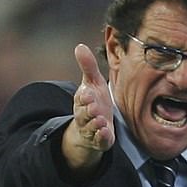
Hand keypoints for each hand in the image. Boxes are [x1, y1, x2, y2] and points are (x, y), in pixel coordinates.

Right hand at [62, 44, 114, 174]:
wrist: (95, 127)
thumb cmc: (94, 102)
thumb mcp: (92, 83)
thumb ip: (87, 67)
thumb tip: (79, 46)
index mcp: (82, 101)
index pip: (81, 98)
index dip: (84, 97)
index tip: (88, 93)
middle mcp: (85, 116)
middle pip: (84, 114)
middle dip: (89, 111)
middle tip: (94, 107)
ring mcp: (92, 129)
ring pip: (91, 128)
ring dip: (95, 124)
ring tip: (101, 121)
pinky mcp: (100, 141)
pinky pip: (100, 141)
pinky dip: (102, 138)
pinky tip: (106, 133)